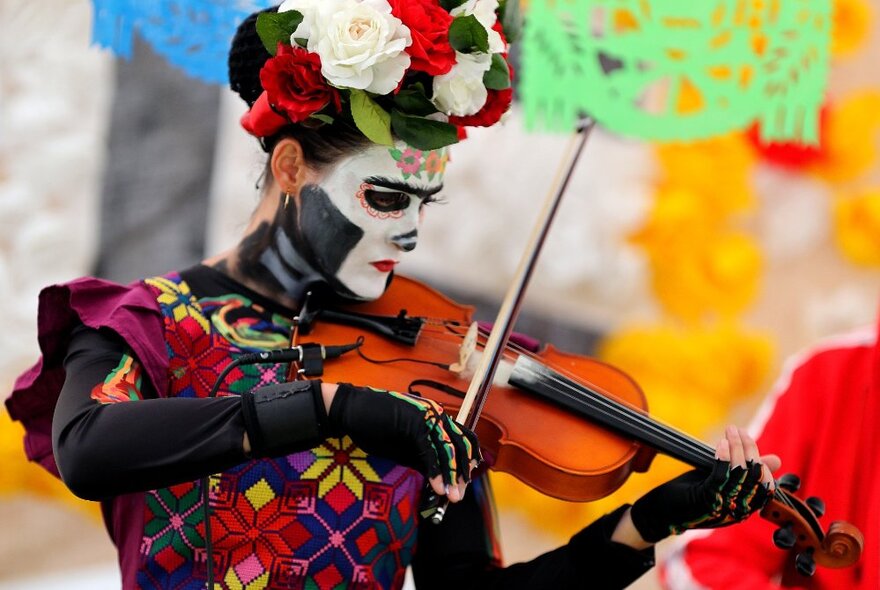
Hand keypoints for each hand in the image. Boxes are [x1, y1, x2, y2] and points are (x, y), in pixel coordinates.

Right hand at [327, 383, 479, 502]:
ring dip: (452, 475)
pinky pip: (431, 451)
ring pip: (448, 449)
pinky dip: (436, 471)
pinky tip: (437, 488)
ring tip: (452, 496)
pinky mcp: (416, 423)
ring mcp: (428, 417)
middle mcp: (436, 415)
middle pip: (461, 446)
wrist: (351, 411)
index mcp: (436, 419)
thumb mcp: (405, 448)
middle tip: (459, 496)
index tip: (463, 485)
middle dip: (463, 473)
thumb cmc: (375, 428)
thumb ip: (423, 459)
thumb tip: (440, 480)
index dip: (466, 463)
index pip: (462, 440)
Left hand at [629, 426, 780, 543]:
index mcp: (744, 508)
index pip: (766, 486)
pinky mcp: (706, 501)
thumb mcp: (720, 481)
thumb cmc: (689, 495)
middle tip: (738, 431)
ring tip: (731, 432)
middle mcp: (738, 511)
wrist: (660, 514)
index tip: (748, 440)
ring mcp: (723, 507)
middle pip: (756, 478)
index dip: (762, 462)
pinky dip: (724, 458)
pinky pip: (722, 478)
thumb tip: (776, 460)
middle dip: (750, 450)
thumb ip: (744, 471)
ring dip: (737, 449)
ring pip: (741, 476)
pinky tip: (721, 444)